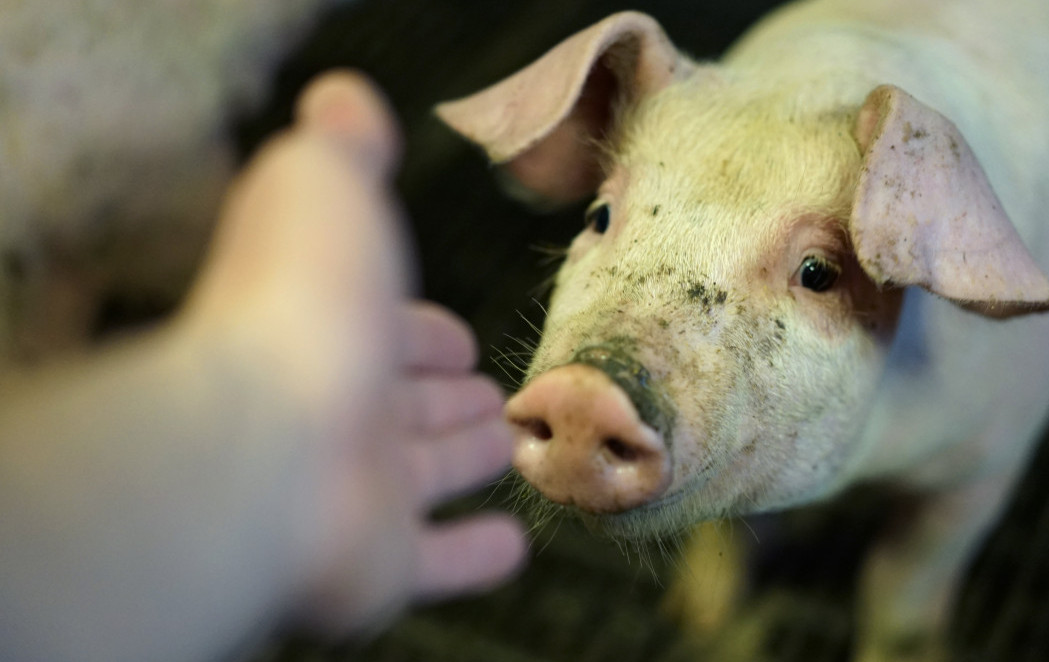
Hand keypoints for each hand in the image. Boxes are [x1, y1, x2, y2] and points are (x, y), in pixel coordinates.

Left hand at [180, 70, 526, 632]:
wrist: (272, 440)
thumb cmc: (302, 304)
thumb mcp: (325, 187)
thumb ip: (341, 146)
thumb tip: (343, 99)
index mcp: (324, 327)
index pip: (382, 328)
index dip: (420, 329)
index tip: (455, 338)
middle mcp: (335, 410)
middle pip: (404, 404)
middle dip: (445, 394)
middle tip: (487, 392)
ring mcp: (356, 493)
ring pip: (424, 474)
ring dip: (464, 456)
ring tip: (506, 441)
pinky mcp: (380, 565)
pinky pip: (439, 564)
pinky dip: (475, 555)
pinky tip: (512, 544)